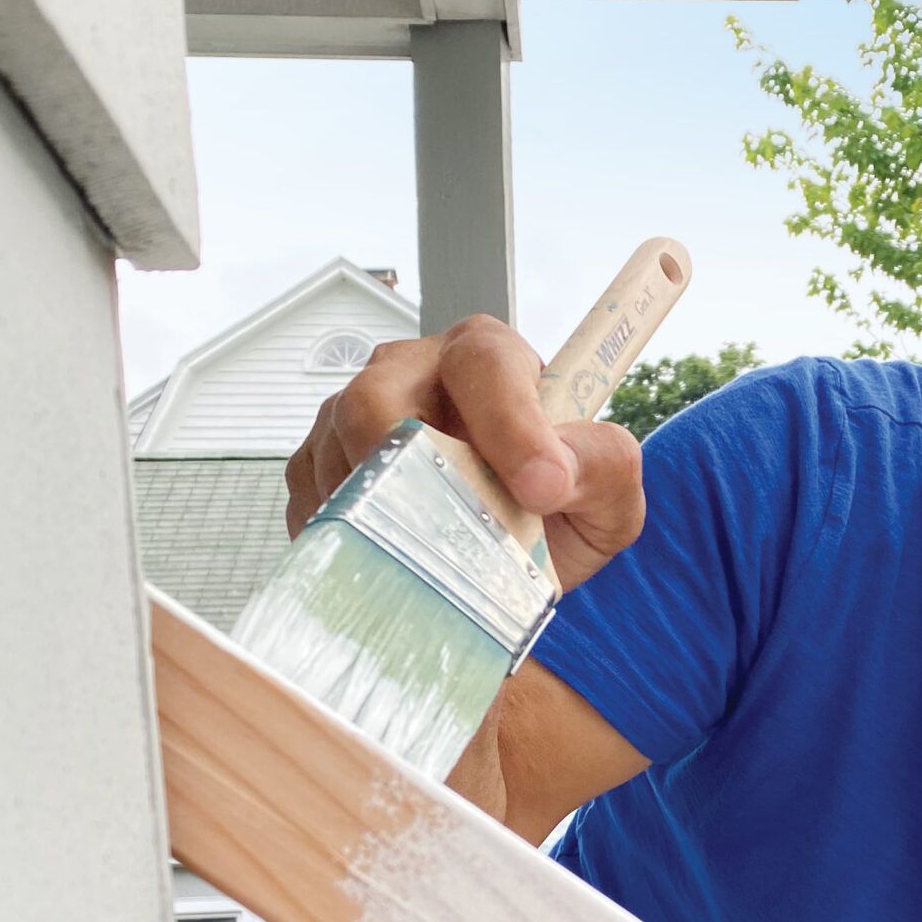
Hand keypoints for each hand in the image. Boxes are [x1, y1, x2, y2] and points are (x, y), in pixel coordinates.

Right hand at [284, 314, 644, 591]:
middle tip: (452, 537)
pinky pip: (313, 500)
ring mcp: (351, 413)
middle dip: (411, 476)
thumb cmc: (560, 498)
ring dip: (381, 520)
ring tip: (432, 564)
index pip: (484, 368)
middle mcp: (409, 370)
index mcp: (486, 356)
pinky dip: (348, 541)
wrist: (515, 544)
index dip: (508, 427)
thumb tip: (550, 476)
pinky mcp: (318, 464)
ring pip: (337, 456)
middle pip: (374, 402)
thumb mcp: (607, 487)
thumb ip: (602, 465)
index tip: (540, 490)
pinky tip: (390, 564)